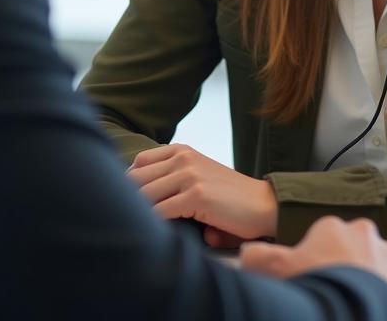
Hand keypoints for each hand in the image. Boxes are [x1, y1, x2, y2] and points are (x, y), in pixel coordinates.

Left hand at [128, 143, 277, 240]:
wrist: (263, 204)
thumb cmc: (228, 196)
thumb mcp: (198, 175)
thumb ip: (171, 177)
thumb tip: (134, 200)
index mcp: (181, 151)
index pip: (139, 163)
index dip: (129, 184)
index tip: (126, 203)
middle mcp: (182, 158)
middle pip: (137, 179)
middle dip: (126, 201)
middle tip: (124, 221)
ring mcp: (189, 175)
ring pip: (145, 195)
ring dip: (137, 215)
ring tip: (134, 231)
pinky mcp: (196, 196)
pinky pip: (161, 211)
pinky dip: (153, 224)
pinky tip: (153, 235)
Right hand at [239, 216, 386, 311]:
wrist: (351, 315)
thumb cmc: (315, 290)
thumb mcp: (275, 270)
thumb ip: (258, 257)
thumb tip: (246, 253)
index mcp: (333, 227)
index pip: (325, 234)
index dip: (319, 256)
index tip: (316, 274)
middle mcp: (366, 234)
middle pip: (359, 241)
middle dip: (353, 259)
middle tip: (341, 286)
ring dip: (386, 268)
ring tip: (373, 290)